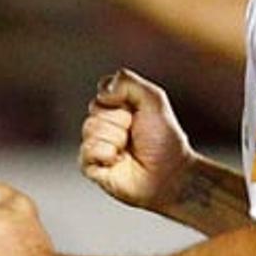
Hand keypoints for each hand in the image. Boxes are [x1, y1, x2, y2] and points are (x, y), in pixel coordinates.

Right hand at [80, 69, 193, 211]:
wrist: (169, 174)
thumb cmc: (165, 140)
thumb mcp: (154, 99)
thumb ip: (128, 81)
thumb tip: (102, 90)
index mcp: (118, 108)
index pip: (102, 92)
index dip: (118, 99)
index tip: (136, 111)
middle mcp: (106, 125)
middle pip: (94, 109)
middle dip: (118, 121)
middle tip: (134, 133)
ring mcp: (97, 145)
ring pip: (89, 129)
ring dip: (115, 139)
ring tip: (128, 149)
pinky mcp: (92, 166)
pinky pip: (85, 152)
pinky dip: (105, 154)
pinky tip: (118, 161)